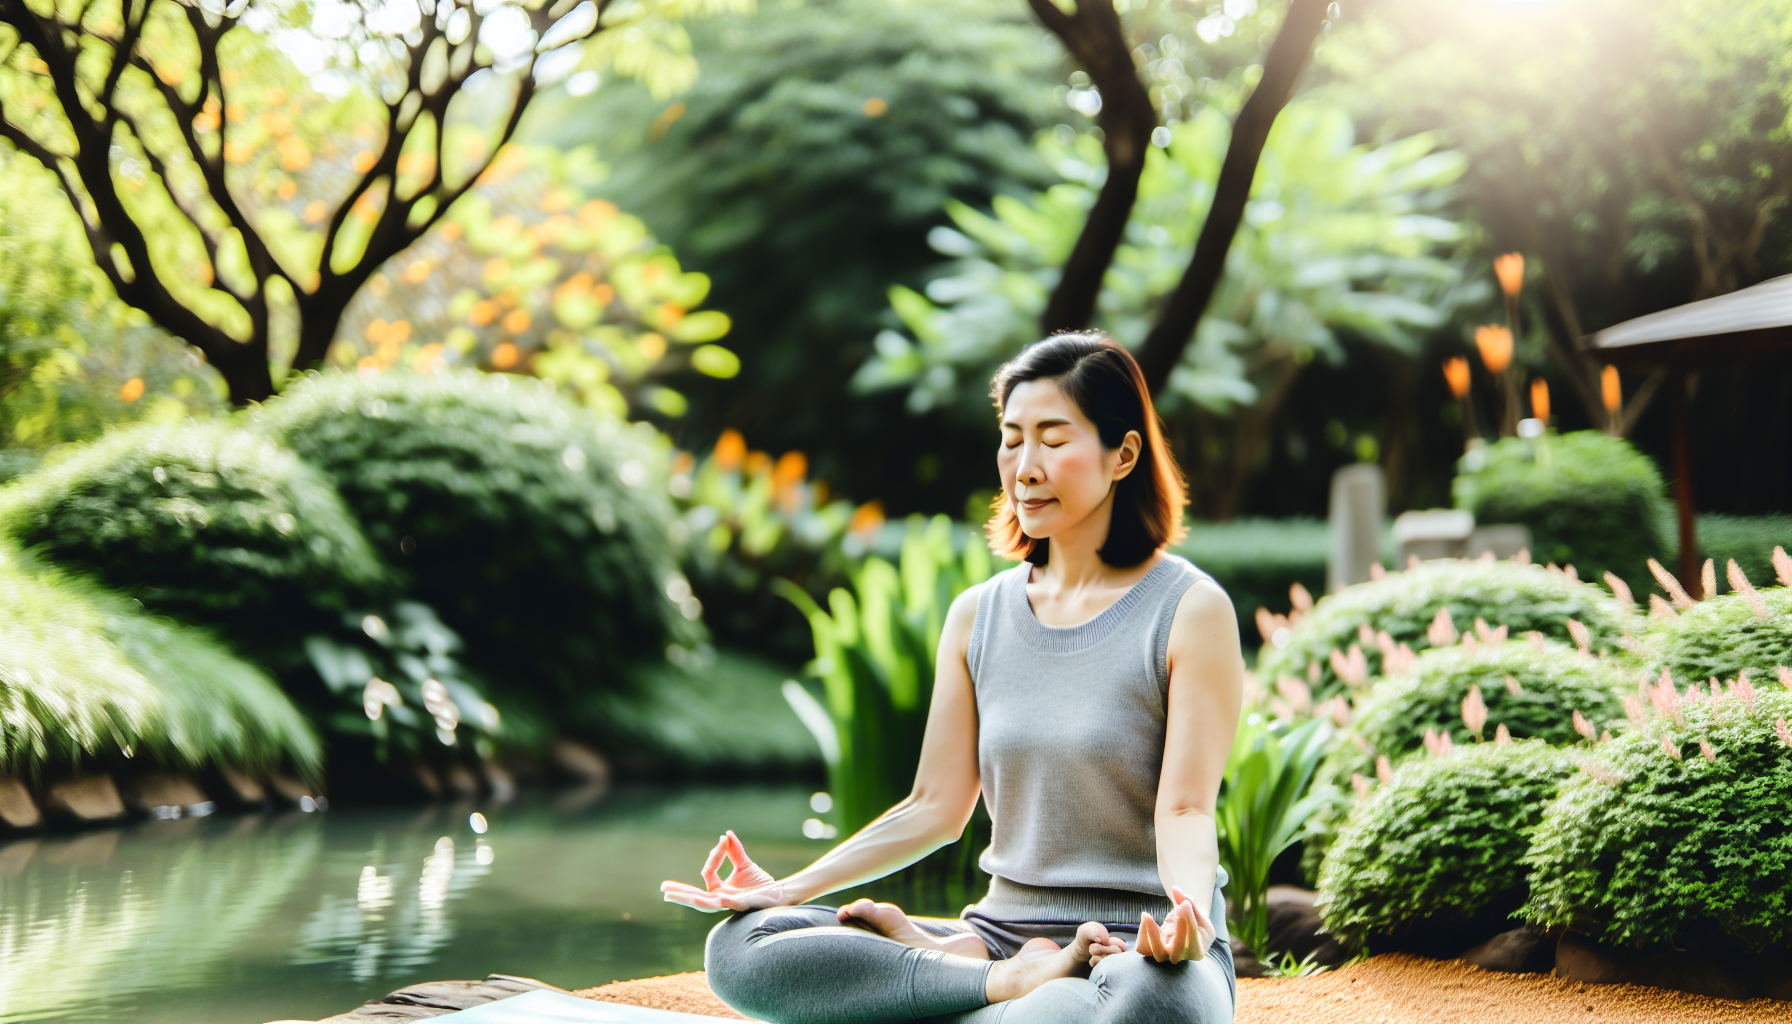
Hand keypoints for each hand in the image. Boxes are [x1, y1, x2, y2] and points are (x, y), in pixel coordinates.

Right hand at [661, 831, 799, 912]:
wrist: (779, 892)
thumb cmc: (760, 884)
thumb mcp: (744, 864)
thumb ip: (734, 851)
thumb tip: (725, 835)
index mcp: (720, 890)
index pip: (707, 874)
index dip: (713, 857)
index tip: (722, 841)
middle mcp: (722, 898)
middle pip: (697, 897)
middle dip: (680, 893)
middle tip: (663, 889)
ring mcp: (732, 903)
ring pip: (710, 904)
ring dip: (697, 901)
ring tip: (684, 898)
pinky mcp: (745, 905)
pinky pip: (734, 904)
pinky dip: (726, 901)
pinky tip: (720, 897)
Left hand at [1134, 886, 1214, 963]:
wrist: (1189, 934)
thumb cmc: (1197, 924)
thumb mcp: (1199, 913)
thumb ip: (1189, 902)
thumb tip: (1175, 890)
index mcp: (1198, 950)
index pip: (1193, 940)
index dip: (1189, 922)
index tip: (1185, 905)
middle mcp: (1182, 957)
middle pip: (1177, 951)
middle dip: (1178, 931)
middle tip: (1177, 909)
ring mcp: (1167, 955)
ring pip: (1158, 953)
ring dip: (1152, 936)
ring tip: (1147, 916)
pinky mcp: (1154, 950)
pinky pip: (1144, 948)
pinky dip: (1142, 935)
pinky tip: (1145, 916)